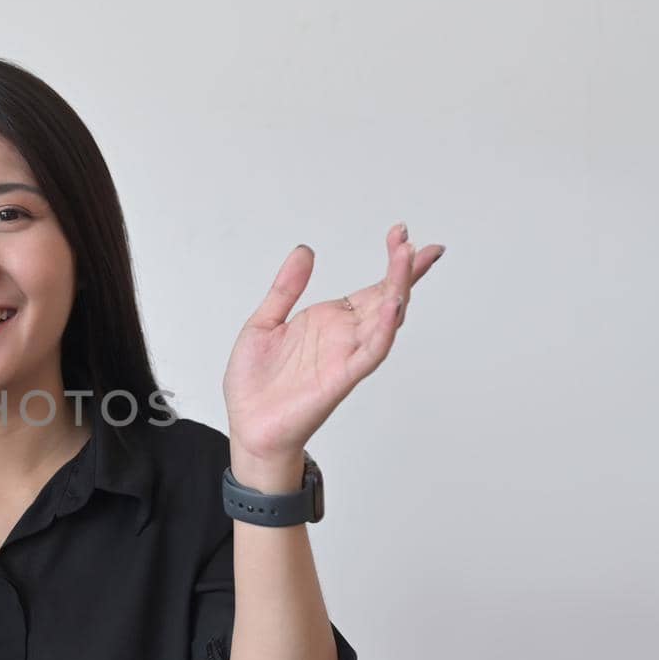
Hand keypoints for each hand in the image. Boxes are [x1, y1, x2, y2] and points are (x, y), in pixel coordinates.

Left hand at [222, 222, 444, 461]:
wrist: (248, 426)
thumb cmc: (257, 382)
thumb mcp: (265, 322)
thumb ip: (286, 288)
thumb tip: (305, 251)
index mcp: (329, 321)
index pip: (372, 288)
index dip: (392, 262)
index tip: (402, 233)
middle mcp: (344, 337)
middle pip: (386, 297)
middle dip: (403, 269)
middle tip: (410, 240)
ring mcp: (345, 356)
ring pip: (384, 320)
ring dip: (398, 290)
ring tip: (407, 259)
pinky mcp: (340, 378)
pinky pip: (369, 353)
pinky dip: (383, 330)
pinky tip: (391, 306)